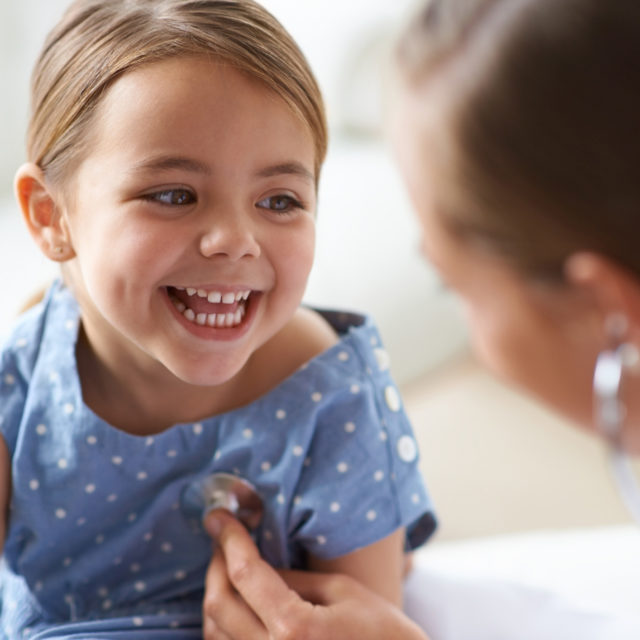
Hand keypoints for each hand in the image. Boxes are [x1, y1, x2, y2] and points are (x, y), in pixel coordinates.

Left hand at [202, 510, 428, 639]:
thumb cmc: (381, 633)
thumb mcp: (341, 591)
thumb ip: (292, 577)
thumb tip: (255, 563)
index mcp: (293, 629)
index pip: (244, 573)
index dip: (229, 539)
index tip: (219, 516)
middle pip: (219, 603)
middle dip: (215, 564)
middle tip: (223, 539)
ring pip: (215, 632)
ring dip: (216, 594)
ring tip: (227, 566)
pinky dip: (223, 624)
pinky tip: (237, 603)